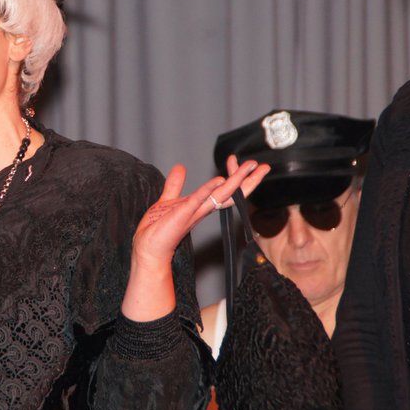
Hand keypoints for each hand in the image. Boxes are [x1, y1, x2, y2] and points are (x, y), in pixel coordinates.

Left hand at [121, 159, 268, 320]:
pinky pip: (198, 200)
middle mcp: (202, 210)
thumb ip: (175, 185)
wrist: (147, 248)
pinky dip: (208, 189)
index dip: (234, 176)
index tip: (241, 162)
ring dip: (236, 180)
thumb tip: (180, 168)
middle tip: (262, 166)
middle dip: (248, 180)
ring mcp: (195, 212)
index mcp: (200, 206)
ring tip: (249, 167)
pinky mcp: (184, 214)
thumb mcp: (168, 200)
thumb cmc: (157, 229)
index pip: (223, 190)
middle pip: (231, 194)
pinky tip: (219, 180)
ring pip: (221, 195)